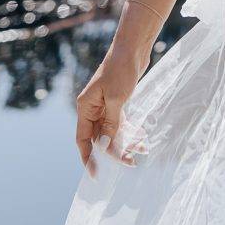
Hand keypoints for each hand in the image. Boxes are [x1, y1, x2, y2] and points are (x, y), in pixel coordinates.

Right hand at [75, 52, 147, 175]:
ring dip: (126, 142)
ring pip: (112, 132)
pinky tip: (142, 138)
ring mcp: (104, 106)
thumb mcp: (116, 100)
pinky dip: (130, 131)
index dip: (87, 158)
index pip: (82, 139)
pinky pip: (121, 123)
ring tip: (142, 151)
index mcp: (85, 108)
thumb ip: (111, 124)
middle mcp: (92, 109)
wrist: (132, 49)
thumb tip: (105, 146)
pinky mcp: (117, 102)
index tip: (95, 175)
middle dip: (115, 152)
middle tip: (131, 163)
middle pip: (100, 138)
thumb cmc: (121, 71)